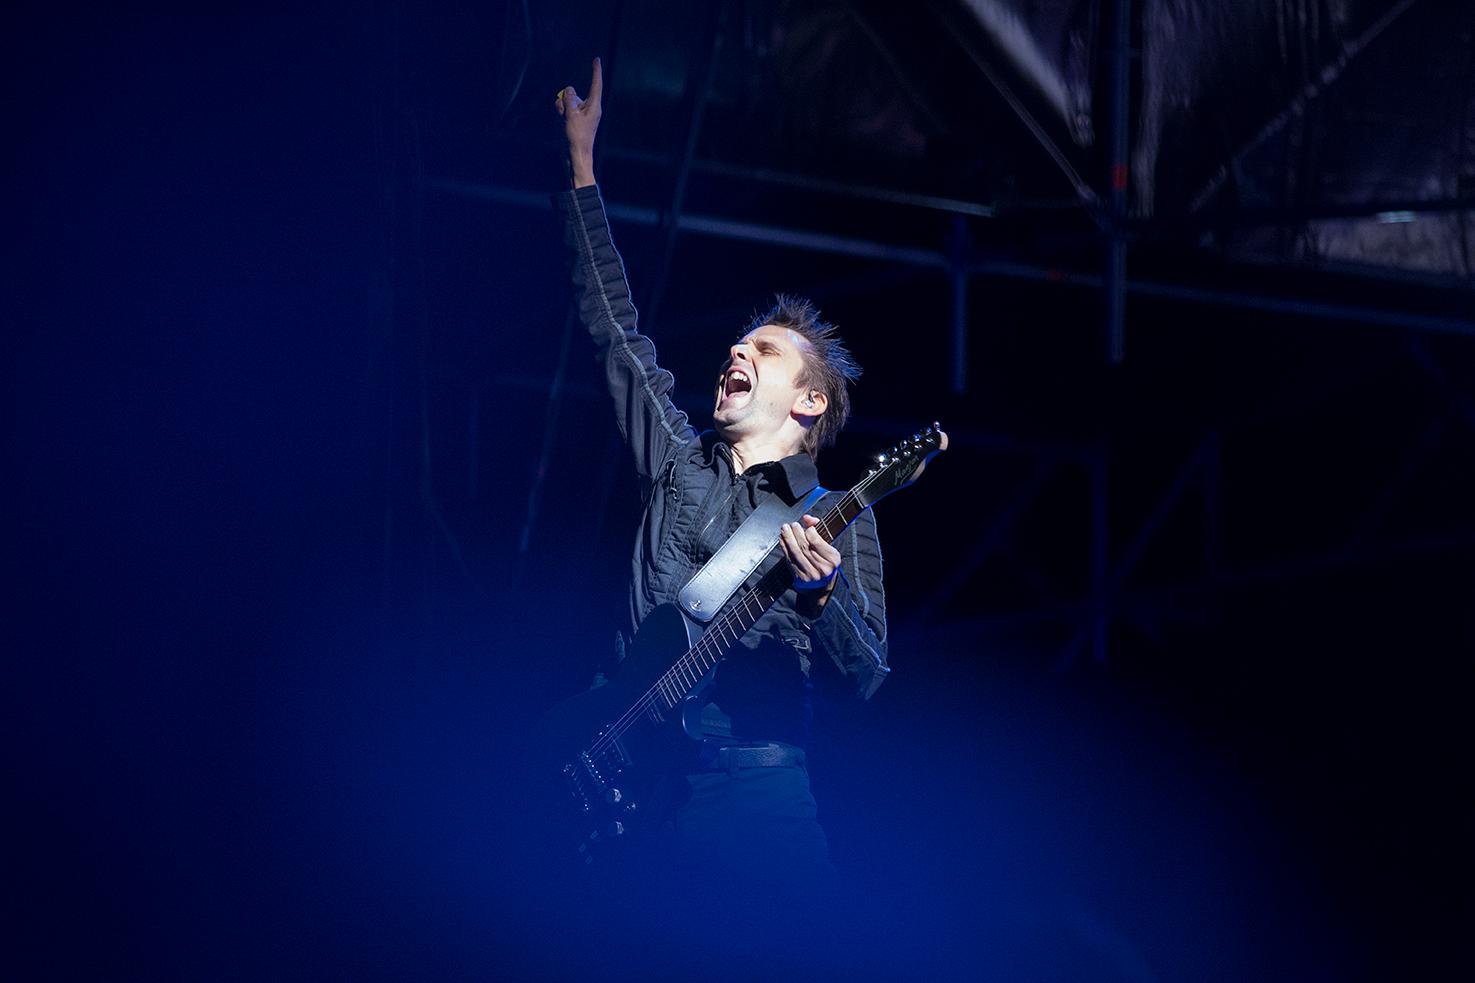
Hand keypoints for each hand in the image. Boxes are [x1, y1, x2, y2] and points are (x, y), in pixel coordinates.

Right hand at [555, 57, 602, 188]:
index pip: (596, 85)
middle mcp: (590, 108)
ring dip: (562, 106)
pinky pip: (566, 109)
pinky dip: (561, 111)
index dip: (595, 71)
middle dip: (566, 98)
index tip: (597, 59)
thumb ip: (570, 99)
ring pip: (568, 101)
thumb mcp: (572, 115)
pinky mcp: (575, 120)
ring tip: (563, 119)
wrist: (577, 155)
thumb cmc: (578, 137)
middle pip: (576, 93)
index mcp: (594, 106)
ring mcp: (582, 114)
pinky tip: (561, 119)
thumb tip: (569, 89)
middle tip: (565, 112)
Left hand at [781, 515, 840, 595]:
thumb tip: (807, 518)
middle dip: (796, 533)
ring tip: (784, 529)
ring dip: (788, 538)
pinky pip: (789, 560)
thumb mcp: (828, 547)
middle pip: (804, 546)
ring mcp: (810, 575)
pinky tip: (782, 539)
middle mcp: (822, 568)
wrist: (821, 587)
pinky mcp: (800, 578)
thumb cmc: (825, 562)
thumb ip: (819, 530)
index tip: (805, 527)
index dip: (808, 531)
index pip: (816, 541)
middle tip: (792, 525)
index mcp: (832, 559)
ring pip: (796, 552)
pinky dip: (784, 548)